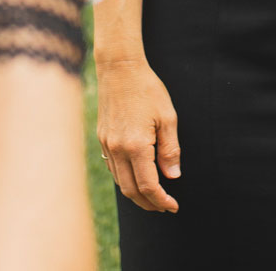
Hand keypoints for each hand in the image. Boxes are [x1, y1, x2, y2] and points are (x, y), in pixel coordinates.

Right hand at [95, 58, 181, 212]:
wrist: (119, 68)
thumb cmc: (147, 89)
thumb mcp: (167, 117)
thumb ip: (170, 150)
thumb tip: (172, 176)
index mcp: (136, 145)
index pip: (148, 186)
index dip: (161, 200)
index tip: (173, 206)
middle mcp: (118, 149)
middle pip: (131, 190)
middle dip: (149, 203)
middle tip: (164, 206)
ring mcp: (107, 144)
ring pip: (120, 182)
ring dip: (136, 194)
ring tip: (152, 196)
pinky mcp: (103, 138)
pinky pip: (113, 168)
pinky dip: (125, 179)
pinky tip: (136, 177)